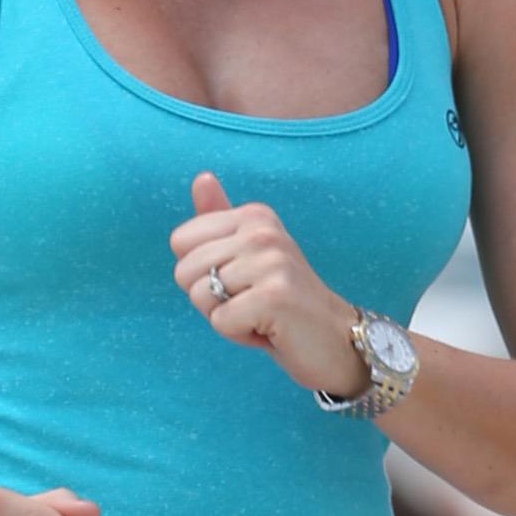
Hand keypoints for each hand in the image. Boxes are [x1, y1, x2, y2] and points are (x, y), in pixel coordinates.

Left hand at [170, 172, 366, 400]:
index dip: (201, 272)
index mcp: (254, 216)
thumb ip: (221, 219)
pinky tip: (269, 329)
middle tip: (251, 302)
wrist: (335, 339)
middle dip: (210, 298)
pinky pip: (220, 321)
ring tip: (260, 315)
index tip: (240, 282)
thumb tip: (202, 177)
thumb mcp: (250, 254)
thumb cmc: (284, 301)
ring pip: (200, 296)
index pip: (180, 241)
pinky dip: (239, 335)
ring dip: (226, 318)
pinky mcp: (274, 296)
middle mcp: (263, 231)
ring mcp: (271, 262)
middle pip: (184, 270)